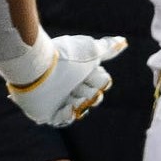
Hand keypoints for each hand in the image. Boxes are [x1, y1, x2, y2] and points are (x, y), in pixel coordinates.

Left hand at [8, 34, 126, 126]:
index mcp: (80, 71)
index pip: (102, 82)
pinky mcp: (46, 112)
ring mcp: (58, 98)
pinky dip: (67, 114)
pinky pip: (63, 120)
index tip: (89, 71)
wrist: (38, 68)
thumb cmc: (65, 57)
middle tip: (76, 84)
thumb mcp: (91, 51)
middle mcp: (70, 84)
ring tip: (68, 94)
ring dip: (79, 101)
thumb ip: (108, 49)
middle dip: (89, 91)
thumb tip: (123, 40)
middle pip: (94, 96)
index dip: (98, 78)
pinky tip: (66, 105)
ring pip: (82, 108)